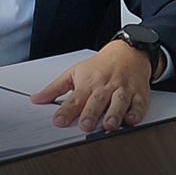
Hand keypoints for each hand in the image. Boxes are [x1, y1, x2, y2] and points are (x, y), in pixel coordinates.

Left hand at [30, 40, 154, 131]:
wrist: (128, 51)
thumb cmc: (101, 65)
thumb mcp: (75, 72)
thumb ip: (55, 88)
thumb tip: (36, 99)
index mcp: (88, 83)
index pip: (75, 98)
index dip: (66, 110)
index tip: (59, 121)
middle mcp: (105, 87)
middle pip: (97, 101)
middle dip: (91, 113)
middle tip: (85, 125)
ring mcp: (123, 89)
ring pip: (119, 102)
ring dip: (114, 113)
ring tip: (109, 125)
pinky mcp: (139, 93)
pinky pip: (139, 103)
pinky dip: (136, 112)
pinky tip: (131, 119)